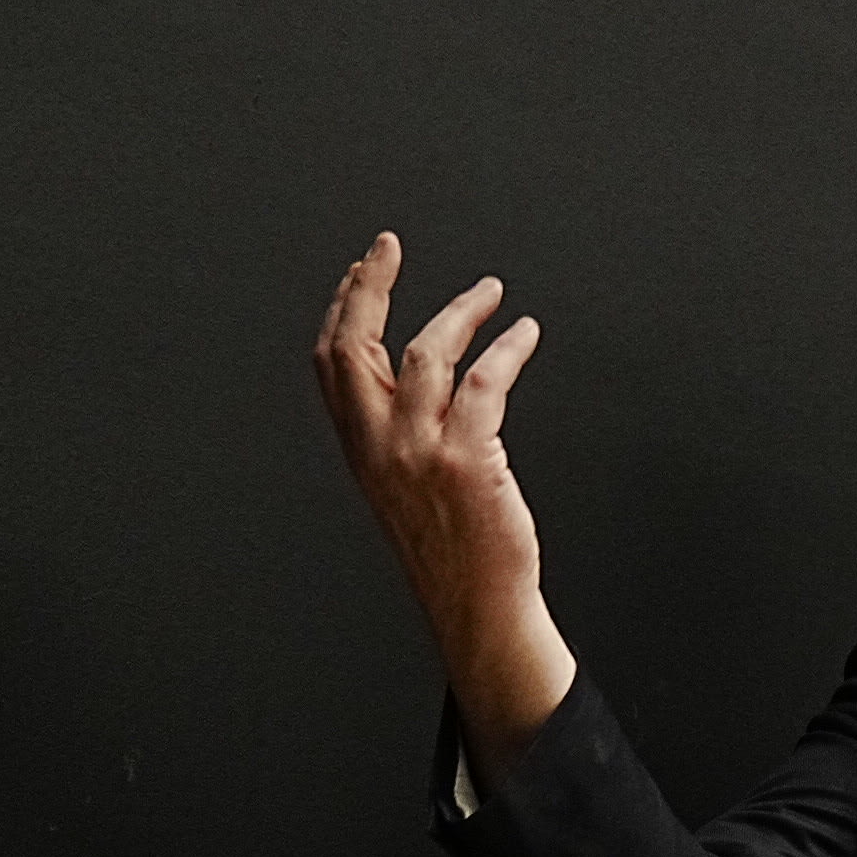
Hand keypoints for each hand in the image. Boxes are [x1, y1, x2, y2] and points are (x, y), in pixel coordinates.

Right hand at [314, 233, 575, 778]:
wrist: (478, 609)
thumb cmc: (452, 553)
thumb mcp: (403, 488)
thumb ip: (395, 435)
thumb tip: (410, 381)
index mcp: (361, 450)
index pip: (332, 362)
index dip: (343, 307)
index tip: (363, 269)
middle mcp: (381, 447)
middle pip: (356, 344)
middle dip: (370, 285)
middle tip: (389, 246)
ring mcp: (421, 453)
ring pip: (425, 352)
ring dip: (460, 310)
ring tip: (489, 291)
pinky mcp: (468, 461)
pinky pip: (487, 381)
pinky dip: (510, 347)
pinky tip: (525, 333)